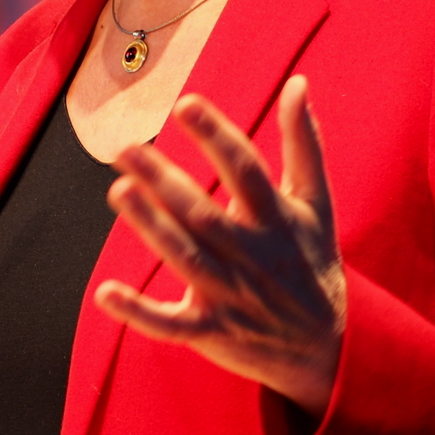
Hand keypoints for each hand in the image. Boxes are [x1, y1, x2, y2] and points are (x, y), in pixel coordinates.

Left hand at [94, 74, 346, 415]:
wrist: (330, 350)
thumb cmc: (312, 264)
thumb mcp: (318, 205)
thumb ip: (304, 144)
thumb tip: (298, 84)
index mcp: (278, 221)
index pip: (246, 171)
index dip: (216, 137)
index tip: (185, 104)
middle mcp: (253, 256)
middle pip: (205, 214)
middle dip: (165, 182)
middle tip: (126, 149)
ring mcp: (232, 296)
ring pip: (186, 259)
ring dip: (151, 228)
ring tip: (118, 191)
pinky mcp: (212, 331)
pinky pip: (172, 324)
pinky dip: (139, 313)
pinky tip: (105, 292)